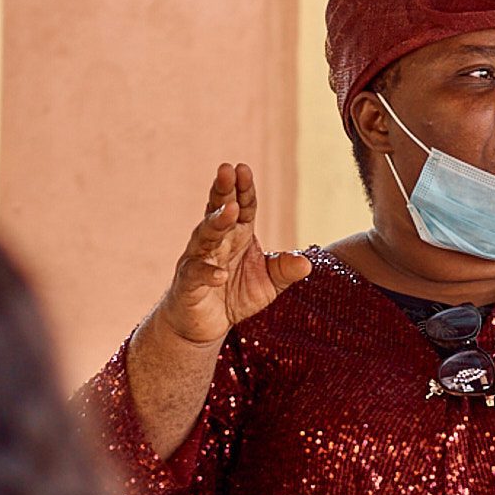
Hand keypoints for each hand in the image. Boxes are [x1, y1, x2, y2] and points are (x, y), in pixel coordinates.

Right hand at [155, 163, 311, 345]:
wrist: (203, 325)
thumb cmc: (235, 296)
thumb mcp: (268, 283)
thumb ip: (285, 270)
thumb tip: (306, 263)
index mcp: (237, 234)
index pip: (243, 206)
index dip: (244, 189)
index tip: (244, 168)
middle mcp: (215, 241)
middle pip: (218, 210)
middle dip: (223, 190)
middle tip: (227, 170)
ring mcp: (198, 259)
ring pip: (205, 235)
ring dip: (217, 222)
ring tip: (230, 210)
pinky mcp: (188, 283)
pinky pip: (196, 274)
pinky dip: (207, 273)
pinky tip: (219, 275)